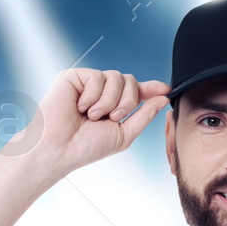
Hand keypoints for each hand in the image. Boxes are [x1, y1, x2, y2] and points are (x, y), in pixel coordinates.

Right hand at [12, 68, 170, 176]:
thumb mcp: (123, 134)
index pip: (137, 91)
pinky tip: (80, 107)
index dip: (152, 88)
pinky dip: (92, 96)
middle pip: (130, 81)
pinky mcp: (74, 77)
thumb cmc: (86, 147)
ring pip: (116, 77)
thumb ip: (144, 115)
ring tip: (92, 116)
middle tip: (112, 118)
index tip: (166, 89)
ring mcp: (88, 83)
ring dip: (109, 102)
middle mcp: (102, 92)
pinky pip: (97, 77)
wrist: (60, 148)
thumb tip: (163, 99)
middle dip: (126, 102)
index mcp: (114, 106)